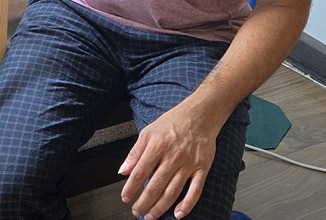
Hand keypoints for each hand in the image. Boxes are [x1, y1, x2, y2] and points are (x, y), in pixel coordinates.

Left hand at [119, 101, 219, 218]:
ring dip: (160, 207)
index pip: (140, 172)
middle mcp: (173, 157)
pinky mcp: (202, 169)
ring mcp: (188, 164)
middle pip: (155, 186)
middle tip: (137, 211)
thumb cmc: (173, 122)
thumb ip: (135, 153)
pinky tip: (177, 214)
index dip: (131, 188)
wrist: (200, 116)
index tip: (125, 198)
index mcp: (157, 146)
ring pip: (172, 191)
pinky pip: (195, 191)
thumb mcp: (148, 132)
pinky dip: (186, 204)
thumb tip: (123, 171)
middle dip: (144, 202)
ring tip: (151, 216)